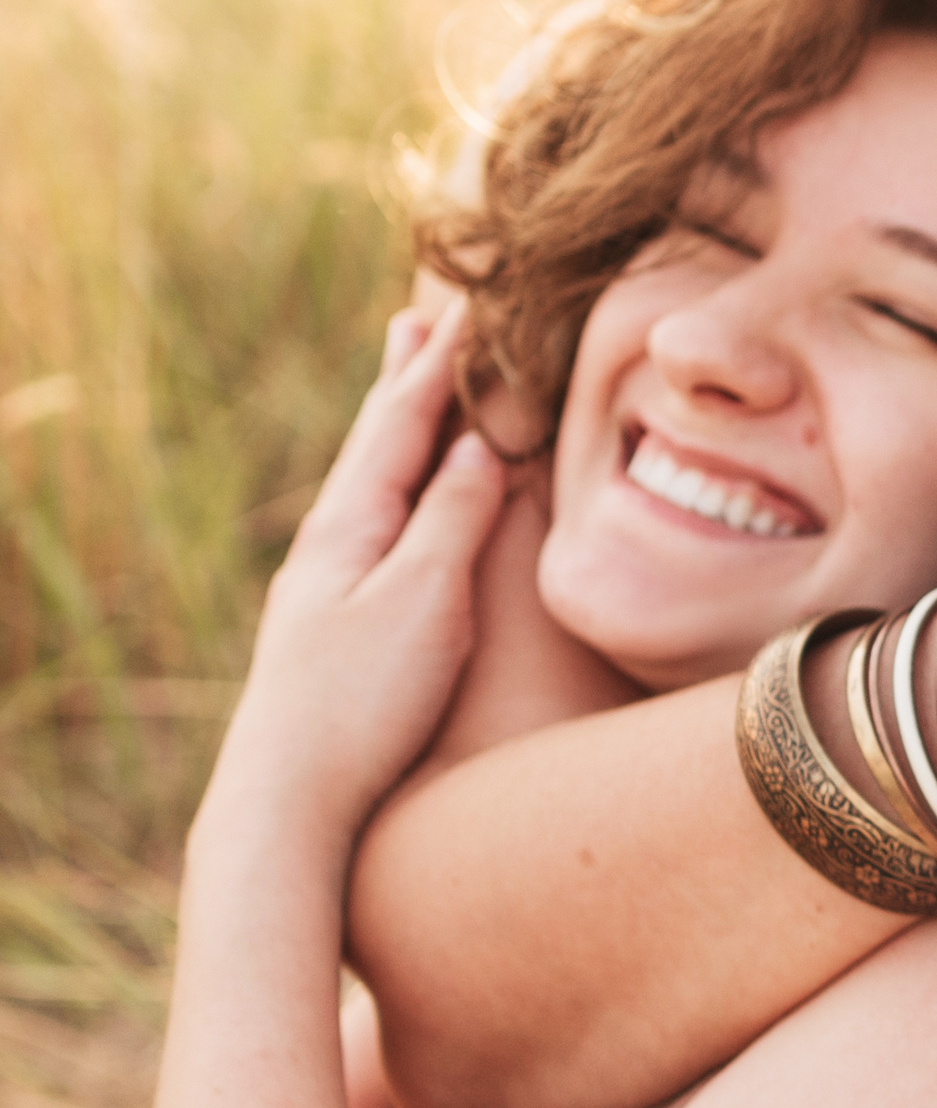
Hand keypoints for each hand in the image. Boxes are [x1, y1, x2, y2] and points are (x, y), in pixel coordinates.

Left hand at [210, 302, 507, 839]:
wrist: (288, 800)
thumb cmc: (362, 701)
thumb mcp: (422, 601)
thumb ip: (451, 520)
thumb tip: (476, 447)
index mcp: (352, 525)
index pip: (403, 424)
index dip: (438, 366)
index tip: (466, 307)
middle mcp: (332, 544)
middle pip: (376, 441)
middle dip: (403, 379)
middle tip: (417, 318)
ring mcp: (329, 585)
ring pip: (374, 483)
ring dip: (396, 428)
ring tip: (404, 388)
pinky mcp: (339, 625)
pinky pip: (377, 524)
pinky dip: (398, 486)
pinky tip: (396, 504)